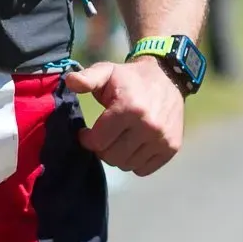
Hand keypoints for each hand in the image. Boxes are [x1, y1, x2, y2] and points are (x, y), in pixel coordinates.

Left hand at [65, 57, 184, 176]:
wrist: (168, 77)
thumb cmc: (130, 78)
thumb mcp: (107, 71)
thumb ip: (87, 78)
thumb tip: (70, 81)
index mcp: (129, 108)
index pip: (98, 142)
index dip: (87, 138)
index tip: (87, 132)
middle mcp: (148, 126)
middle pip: (112, 157)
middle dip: (102, 148)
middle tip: (103, 136)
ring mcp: (162, 139)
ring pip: (127, 165)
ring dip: (118, 155)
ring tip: (118, 139)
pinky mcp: (172, 148)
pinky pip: (143, 170)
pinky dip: (135, 162)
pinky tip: (133, 145)